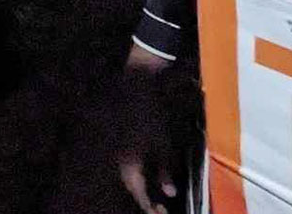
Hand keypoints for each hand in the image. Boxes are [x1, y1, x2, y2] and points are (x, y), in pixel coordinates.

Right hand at [116, 44, 179, 213]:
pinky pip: (133, 169)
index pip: (139, 194)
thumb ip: (164, 170)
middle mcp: (122, 162)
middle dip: (146, 202)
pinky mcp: (126, 147)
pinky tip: (152, 180)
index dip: (150, 208)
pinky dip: (143, 179)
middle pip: (133, 189)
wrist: (135, 91)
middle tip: (161, 212)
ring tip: (157, 201)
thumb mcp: (162, 144)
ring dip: (144, 191)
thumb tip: (169, 193)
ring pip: (132, 179)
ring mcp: (122, 154)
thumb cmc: (150, 118)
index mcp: (130, 164)